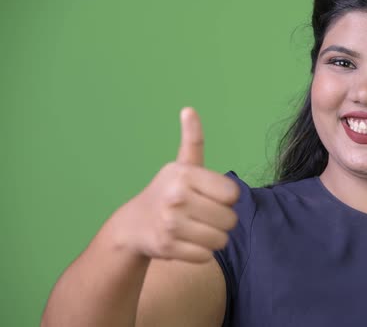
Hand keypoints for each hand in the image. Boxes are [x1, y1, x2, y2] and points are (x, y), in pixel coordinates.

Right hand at [112, 107, 238, 262]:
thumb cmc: (167, 192)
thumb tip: (189, 110)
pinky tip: (186, 242)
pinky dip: (200, 252)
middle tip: (202, 216)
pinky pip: (206, 256)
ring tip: (195, 230)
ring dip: (212, 238)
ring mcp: (171, 224)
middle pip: (230, 220)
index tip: (210, 197)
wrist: (133, 225)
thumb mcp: (180, 166)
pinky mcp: (168, 248)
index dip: (226, 199)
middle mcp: (177, 197)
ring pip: (221, 240)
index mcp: (185, 174)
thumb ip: (192, 140)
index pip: (233, 194)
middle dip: (221, 221)